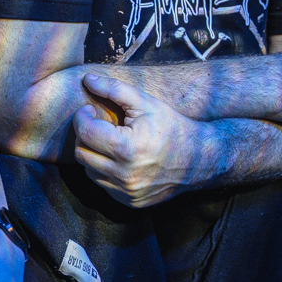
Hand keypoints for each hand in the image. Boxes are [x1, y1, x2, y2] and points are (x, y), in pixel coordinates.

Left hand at [73, 74, 213, 207]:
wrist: (200, 159)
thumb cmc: (171, 127)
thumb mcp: (145, 103)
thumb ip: (114, 89)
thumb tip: (86, 79)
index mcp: (127, 149)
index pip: (85, 132)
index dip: (81, 117)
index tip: (89, 110)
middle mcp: (125, 176)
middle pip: (81, 153)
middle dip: (84, 135)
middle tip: (96, 123)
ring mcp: (128, 192)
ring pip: (89, 171)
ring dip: (93, 153)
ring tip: (108, 140)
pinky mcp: (131, 202)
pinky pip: (103, 185)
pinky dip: (104, 170)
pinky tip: (119, 157)